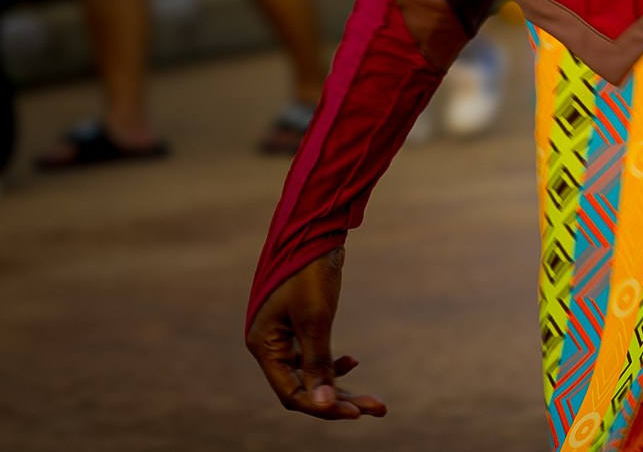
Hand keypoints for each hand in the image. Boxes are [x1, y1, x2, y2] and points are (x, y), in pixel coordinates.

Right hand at [247, 249, 384, 419]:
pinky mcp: (297, 325)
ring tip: (375, 400)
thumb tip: (325, 405)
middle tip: (378, 408)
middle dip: (341, 399)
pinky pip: (312, 356)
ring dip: (341, 384)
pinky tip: (352, 362)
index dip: (324, 406)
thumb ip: (318, 363)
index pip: (292, 393)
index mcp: (264, 346)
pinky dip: (332, 363)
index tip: (357, 413)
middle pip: (305, 387)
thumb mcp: (315, 319)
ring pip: (312, 373)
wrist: (313, 228)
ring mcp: (282, 335)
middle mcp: (269, 345)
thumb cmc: (309, 271)